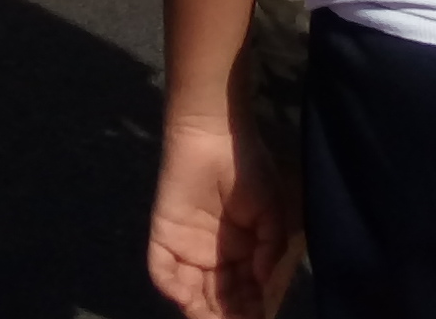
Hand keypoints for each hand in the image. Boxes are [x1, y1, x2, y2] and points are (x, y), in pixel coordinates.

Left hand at [146, 114, 295, 318]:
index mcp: (242, 253)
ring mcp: (188, 249)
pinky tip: (187, 298)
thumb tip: (262, 283)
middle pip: (220, 299)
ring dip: (201, 311)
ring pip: (192, 293)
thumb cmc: (248, 168)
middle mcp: (215, 257)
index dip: (252, 310)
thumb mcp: (273, 211)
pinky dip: (172, 287)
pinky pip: (162, 271)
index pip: (246, 292)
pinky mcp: (164, 237)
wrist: (215, 134)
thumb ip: (271, 249)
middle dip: (228, 316)